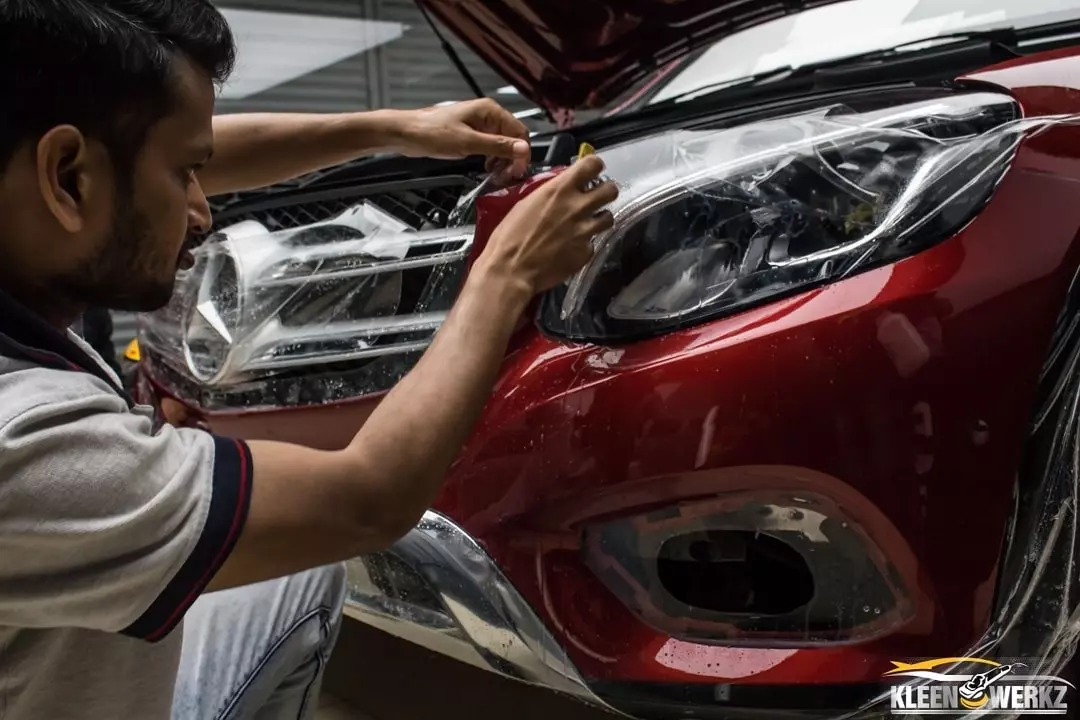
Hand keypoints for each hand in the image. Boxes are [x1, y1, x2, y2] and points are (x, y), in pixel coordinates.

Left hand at [395, 99, 530, 179]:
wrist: (407, 134)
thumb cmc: (432, 134)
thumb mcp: (468, 143)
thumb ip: (497, 146)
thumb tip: (523, 149)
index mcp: (490, 111)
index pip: (519, 132)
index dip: (521, 153)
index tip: (516, 171)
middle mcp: (487, 115)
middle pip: (512, 139)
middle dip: (512, 159)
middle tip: (506, 177)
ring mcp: (479, 125)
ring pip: (502, 145)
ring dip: (503, 161)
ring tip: (496, 175)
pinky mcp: (471, 134)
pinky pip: (490, 147)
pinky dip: (492, 159)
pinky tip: (487, 169)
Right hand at [473, 155, 618, 295]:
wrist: (511, 269)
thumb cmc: (509, 236)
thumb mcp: (526, 203)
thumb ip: (550, 194)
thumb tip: (561, 190)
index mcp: (560, 189)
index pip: (593, 164)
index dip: (594, 167)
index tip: (591, 172)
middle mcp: (577, 207)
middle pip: (611, 190)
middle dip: (605, 192)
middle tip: (596, 198)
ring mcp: (585, 231)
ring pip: (609, 217)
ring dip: (599, 219)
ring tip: (586, 225)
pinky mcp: (586, 252)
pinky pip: (593, 243)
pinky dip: (584, 245)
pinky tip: (570, 248)